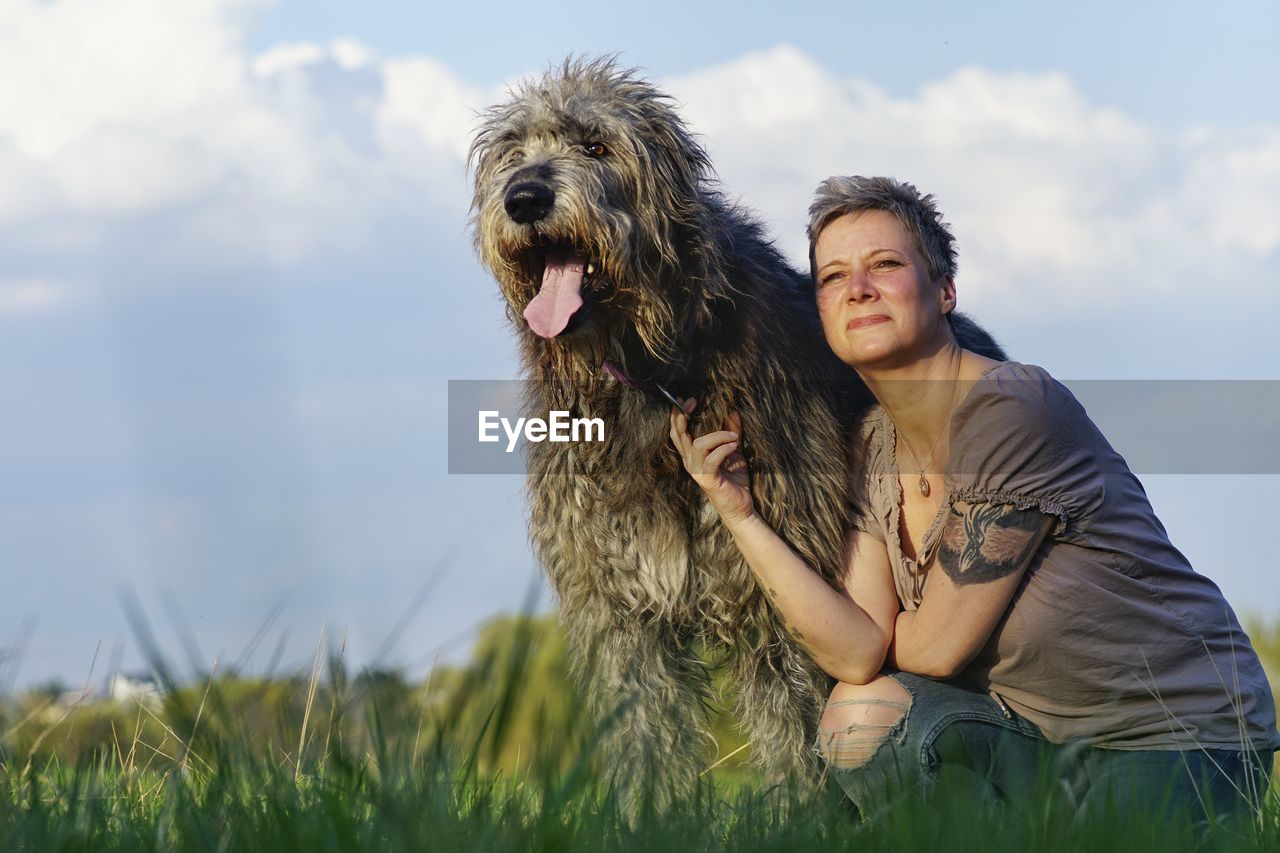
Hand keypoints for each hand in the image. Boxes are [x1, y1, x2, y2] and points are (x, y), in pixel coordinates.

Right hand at [668, 398, 754, 527]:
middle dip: (683, 416)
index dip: (677, 414)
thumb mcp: (734, 451)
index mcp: (692, 455)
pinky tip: (734, 445)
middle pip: (677, 435)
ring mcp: (697, 472)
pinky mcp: (708, 479)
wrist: (741, 507)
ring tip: (733, 436)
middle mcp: (690, 462)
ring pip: (698, 444)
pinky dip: (724, 448)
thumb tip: (732, 411)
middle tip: (694, 402)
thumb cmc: (735, 481)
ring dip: (717, 435)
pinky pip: (712, 459)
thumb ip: (731, 432)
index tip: (688, 399)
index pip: (677, 432)